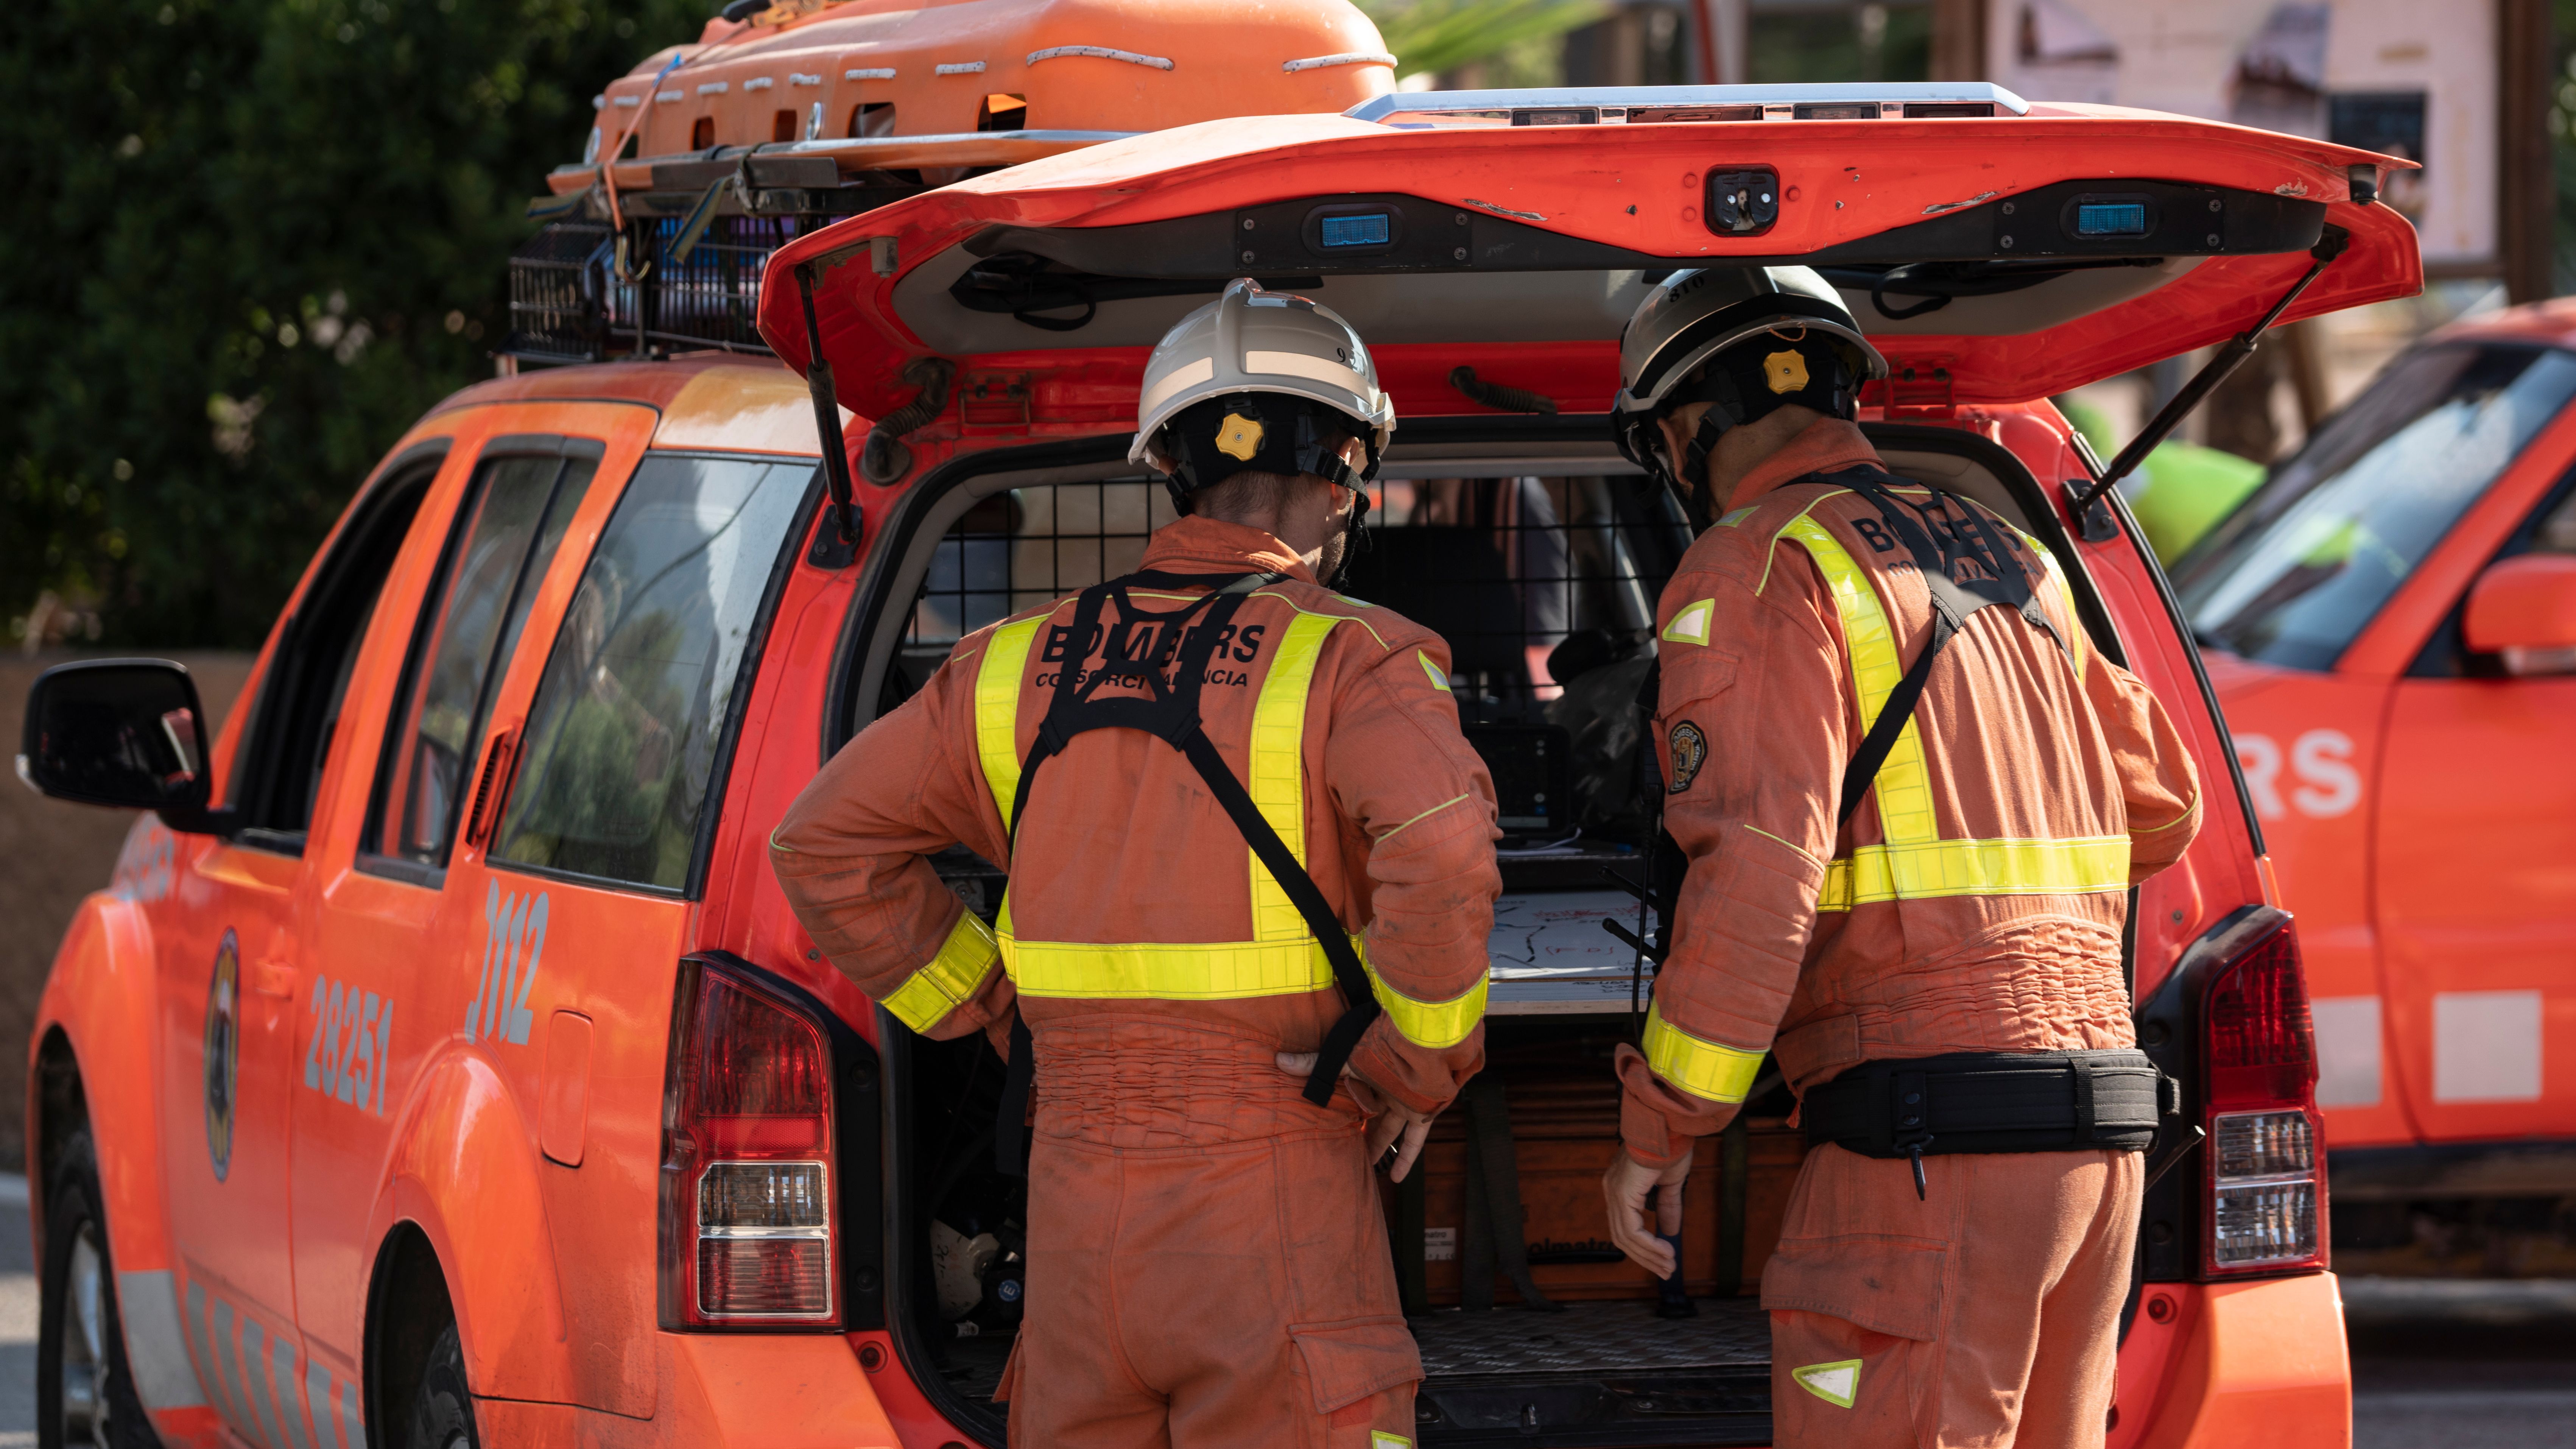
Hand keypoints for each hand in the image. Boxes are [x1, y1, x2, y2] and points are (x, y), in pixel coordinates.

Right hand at [1277, 1052, 1435, 1182]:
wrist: (1418, 1046)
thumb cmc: (1381, 1047)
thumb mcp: (1343, 1058)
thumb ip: (1314, 1064)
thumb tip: (1279, 1061)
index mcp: (1369, 1074)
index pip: (1355, 1095)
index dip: (1344, 1110)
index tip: (1331, 1125)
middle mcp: (1388, 1088)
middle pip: (1373, 1116)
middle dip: (1363, 1133)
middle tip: (1347, 1150)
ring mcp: (1406, 1101)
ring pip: (1391, 1130)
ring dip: (1380, 1148)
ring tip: (1368, 1168)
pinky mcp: (1423, 1113)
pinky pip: (1415, 1140)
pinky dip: (1407, 1158)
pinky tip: (1396, 1178)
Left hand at [1602, 1145, 1693, 1278]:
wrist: (1670, 1125)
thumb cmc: (1670, 1145)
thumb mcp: (1670, 1183)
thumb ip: (1668, 1207)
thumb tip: (1670, 1231)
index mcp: (1620, 1187)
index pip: (1625, 1227)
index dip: (1643, 1247)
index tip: (1664, 1261)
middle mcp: (1612, 1191)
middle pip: (1622, 1237)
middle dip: (1646, 1257)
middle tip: (1667, 1270)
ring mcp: (1615, 1192)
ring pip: (1626, 1237)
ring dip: (1649, 1255)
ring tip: (1669, 1265)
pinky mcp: (1623, 1194)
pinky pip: (1633, 1230)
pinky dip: (1649, 1245)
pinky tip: (1665, 1252)